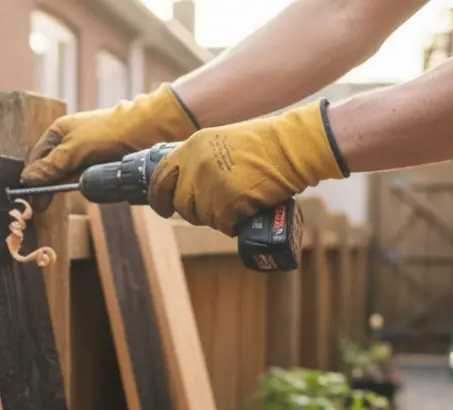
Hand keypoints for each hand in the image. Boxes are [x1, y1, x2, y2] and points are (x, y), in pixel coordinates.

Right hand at [21, 84, 199, 187]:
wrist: (147, 130)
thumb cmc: (107, 133)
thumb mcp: (73, 150)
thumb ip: (50, 166)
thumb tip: (26, 179)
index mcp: (57, 133)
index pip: (36, 160)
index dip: (32, 179)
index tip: (31, 199)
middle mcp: (68, 143)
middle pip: (50, 171)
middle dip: (48, 186)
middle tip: (43, 206)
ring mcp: (84, 155)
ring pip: (68, 178)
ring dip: (67, 186)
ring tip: (68, 192)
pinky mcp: (99, 164)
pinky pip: (85, 180)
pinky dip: (84, 185)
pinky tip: (86, 187)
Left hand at [147, 100, 348, 235]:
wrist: (292, 147)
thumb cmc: (266, 145)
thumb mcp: (223, 142)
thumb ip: (201, 160)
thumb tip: (188, 184)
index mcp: (192, 146)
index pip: (161, 177)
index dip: (160, 197)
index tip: (163, 208)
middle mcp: (196, 165)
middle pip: (181, 203)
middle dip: (195, 211)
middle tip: (215, 209)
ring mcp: (210, 185)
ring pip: (202, 216)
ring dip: (218, 217)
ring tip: (237, 204)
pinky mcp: (227, 203)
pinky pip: (223, 225)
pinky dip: (234, 224)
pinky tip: (246, 212)